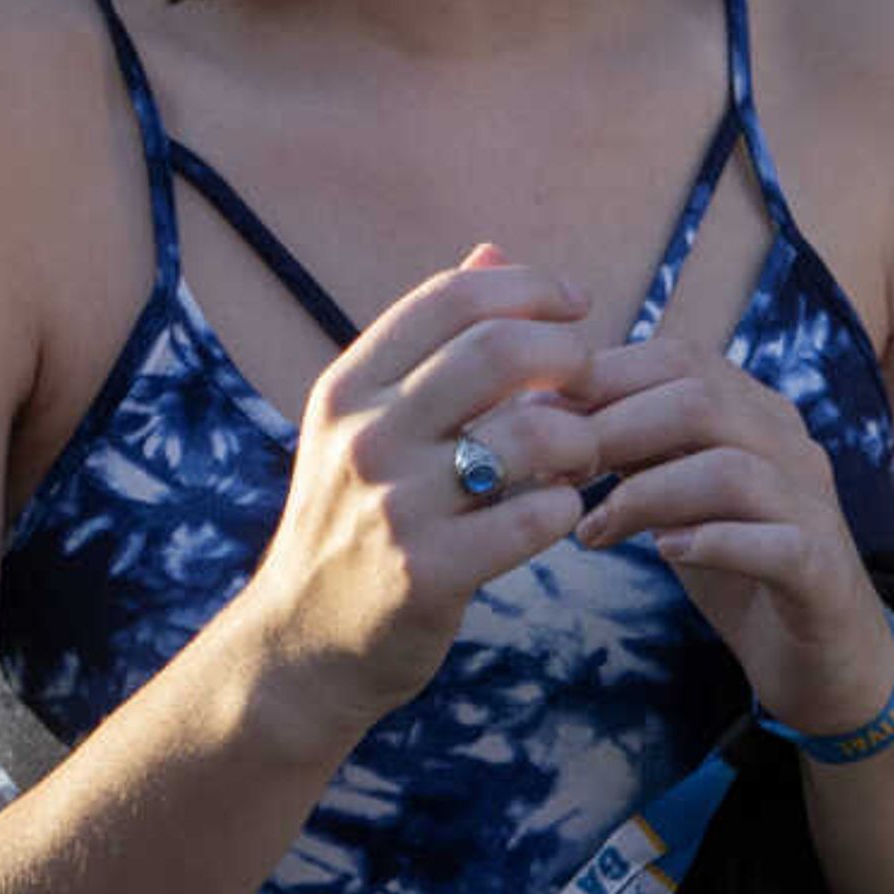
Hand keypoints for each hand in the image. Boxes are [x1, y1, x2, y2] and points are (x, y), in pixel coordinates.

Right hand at [224, 246, 603, 757]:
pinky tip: (560, 514)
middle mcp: (365, 436)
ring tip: (581, 457)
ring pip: (531, 433)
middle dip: (569, 355)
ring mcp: (394, 505)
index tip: (577, 303)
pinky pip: (535, 519)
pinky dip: (566, 509)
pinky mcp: (428, 572)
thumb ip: (428, 339)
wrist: (302, 644)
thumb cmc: (351, 521)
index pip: (451, 297)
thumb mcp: (366, 422)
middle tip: (591, 382)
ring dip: (582, 439)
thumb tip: (493, 249)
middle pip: (498, 350)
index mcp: (348, 387)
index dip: (529, 285)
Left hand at [572, 334, 893, 735]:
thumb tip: (548, 410)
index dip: (602, 379)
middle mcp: (791, 445)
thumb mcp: (676, 495)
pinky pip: (774, 542)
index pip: (679, 359)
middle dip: (613, 429)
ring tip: (593, 531)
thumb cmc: (736, 565)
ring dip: (647, 494)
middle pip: (700, 400)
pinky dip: (711, 542)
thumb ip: (634, 449)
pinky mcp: (824, 570)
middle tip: (556, 474)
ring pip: (731, 469)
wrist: (823, 655)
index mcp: (755, 413)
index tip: (536, 417)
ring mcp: (814, 506)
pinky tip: (664, 554)